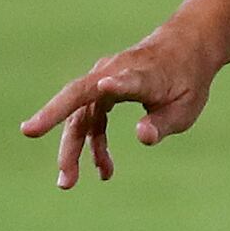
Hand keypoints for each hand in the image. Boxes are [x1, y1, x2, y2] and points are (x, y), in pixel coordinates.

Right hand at [19, 33, 215, 189]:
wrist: (184, 49)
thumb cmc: (187, 80)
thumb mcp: (186, 107)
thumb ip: (163, 123)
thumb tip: (143, 137)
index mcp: (143, 75)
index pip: (127, 79)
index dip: (118, 84)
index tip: (105, 85)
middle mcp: (116, 72)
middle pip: (80, 97)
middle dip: (58, 123)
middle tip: (42, 148)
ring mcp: (104, 78)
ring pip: (79, 113)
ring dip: (73, 147)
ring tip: (69, 182)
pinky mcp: (102, 88)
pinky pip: (90, 118)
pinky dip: (93, 143)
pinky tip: (102, 168)